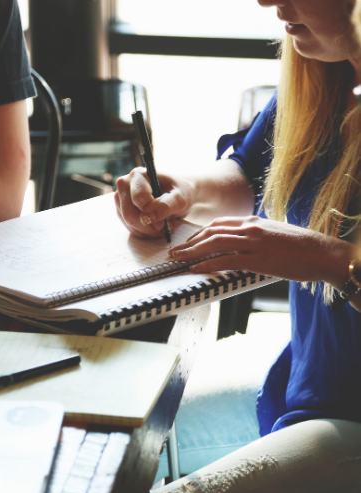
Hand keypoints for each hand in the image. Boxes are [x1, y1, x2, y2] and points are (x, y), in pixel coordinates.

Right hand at [115, 167, 194, 238]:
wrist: (178, 194)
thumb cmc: (180, 192)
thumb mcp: (180, 198)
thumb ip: (165, 206)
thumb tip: (147, 218)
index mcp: (139, 175)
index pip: (138, 198)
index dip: (151, 214)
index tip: (164, 223)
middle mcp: (125, 184)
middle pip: (130, 214)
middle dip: (149, 226)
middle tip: (165, 228)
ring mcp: (121, 198)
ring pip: (129, 223)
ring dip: (148, 230)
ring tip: (163, 226)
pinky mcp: (122, 210)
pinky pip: (130, 228)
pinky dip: (144, 232)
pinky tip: (155, 227)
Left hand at [168, 216, 352, 285]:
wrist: (321, 252)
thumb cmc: (299, 246)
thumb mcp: (272, 233)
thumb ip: (254, 236)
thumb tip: (239, 245)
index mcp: (252, 221)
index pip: (218, 224)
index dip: (199, 233)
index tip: (188, 242)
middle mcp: (250, 228)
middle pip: (211, 231)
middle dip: (189, 242)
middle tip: (174, 251)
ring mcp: (254, 242)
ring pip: (215, 243)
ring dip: (192, 252)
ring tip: (178, 259)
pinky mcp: (259, 259)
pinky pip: (227, 260)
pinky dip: (208, 264)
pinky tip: (196, 269)